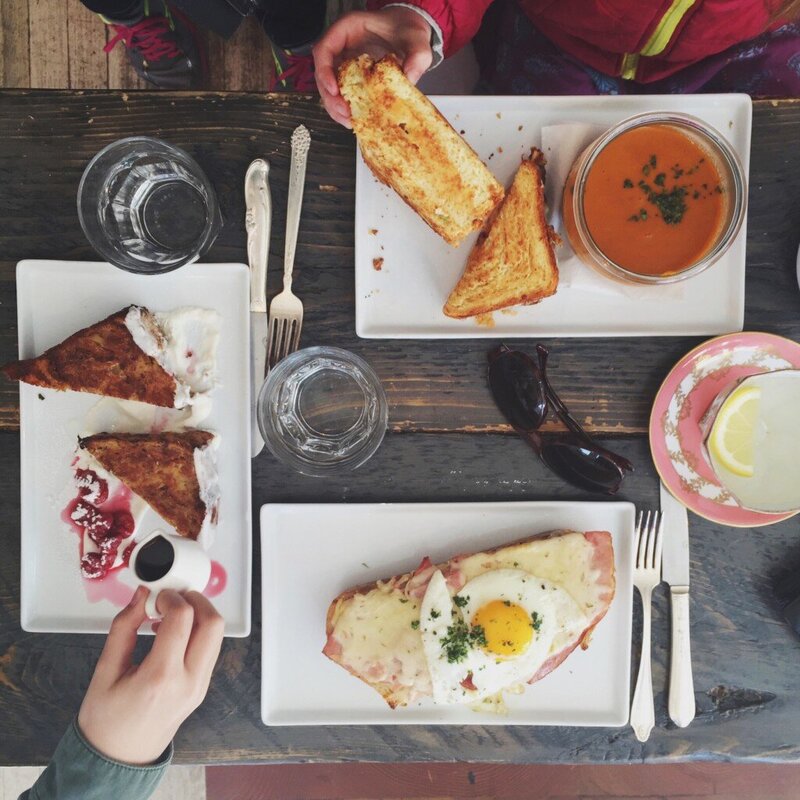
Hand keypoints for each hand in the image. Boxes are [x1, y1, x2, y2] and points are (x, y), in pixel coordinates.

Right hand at [78, 586, 223, 764]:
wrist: (119, 758)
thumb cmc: (106, 721)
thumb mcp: (104, 671)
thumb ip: (123, 628)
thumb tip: (140, 596)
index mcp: (160, 677)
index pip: (182, 619)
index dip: (171, 597)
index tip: (156, 595)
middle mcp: (188, 682)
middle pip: (213, 623)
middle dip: (196, 600)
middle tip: (172, 597)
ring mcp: (200, 686)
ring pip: (217, 635)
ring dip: (200, 615)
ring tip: (170, 614)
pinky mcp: (202, 687)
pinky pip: (210, 649)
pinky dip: (198, 632)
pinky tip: (174, 633)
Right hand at [314, 7, 432, 126]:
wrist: (410, 34)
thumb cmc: (407, 30)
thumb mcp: (417, 40)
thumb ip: (417, 56)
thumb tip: (410, 77)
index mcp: (348, 29)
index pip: (324, 49)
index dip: (324, 71)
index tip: (335, 90)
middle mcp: (342, 46)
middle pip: (323, 73)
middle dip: (330, 97)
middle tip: (345, 113)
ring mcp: (345, 62)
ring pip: (329, 87)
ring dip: (336, 107)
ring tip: (349, 121)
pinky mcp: (352, 77)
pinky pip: (342, 93)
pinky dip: (346, 108)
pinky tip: (355, 119)